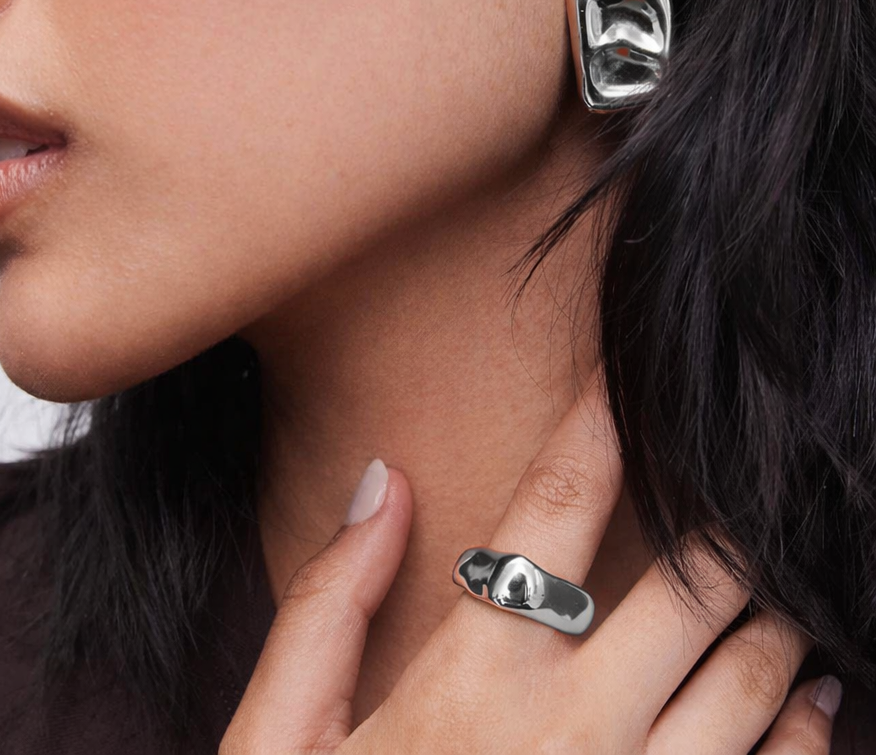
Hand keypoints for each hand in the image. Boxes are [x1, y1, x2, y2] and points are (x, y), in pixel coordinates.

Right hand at [222, 380, 840, 753]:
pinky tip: (811, 703)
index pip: (556, 504)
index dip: (599, 420)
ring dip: (776, 618)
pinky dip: (808, 733)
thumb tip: (380, 480)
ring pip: (754, 683)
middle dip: (720, 521)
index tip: (626, 373)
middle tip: (732, 483)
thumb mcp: (281, 733)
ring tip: (783, 582)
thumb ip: (327, 600)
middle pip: (689, 585)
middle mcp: (574, 734)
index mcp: (473, 678)